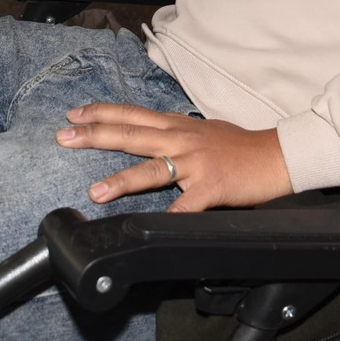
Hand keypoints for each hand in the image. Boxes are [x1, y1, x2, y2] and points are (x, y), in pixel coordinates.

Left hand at [58, 103, 292, 212]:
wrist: (276, 156)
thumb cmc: (239, 146)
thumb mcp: (201, 131)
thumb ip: (174, 134)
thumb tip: (150, 136)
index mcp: (177, 125)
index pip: (132, 114)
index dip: (101, 113)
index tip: (73, 115)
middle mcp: (181, 139)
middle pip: (131, 134)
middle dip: (95, 135)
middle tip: (63, 137)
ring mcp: (195, 163)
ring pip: (152, 169)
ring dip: (120, 180)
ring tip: (94, 191)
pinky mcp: (211, 188)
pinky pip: (185, 206)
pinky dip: (168, 216)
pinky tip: (147, 227)